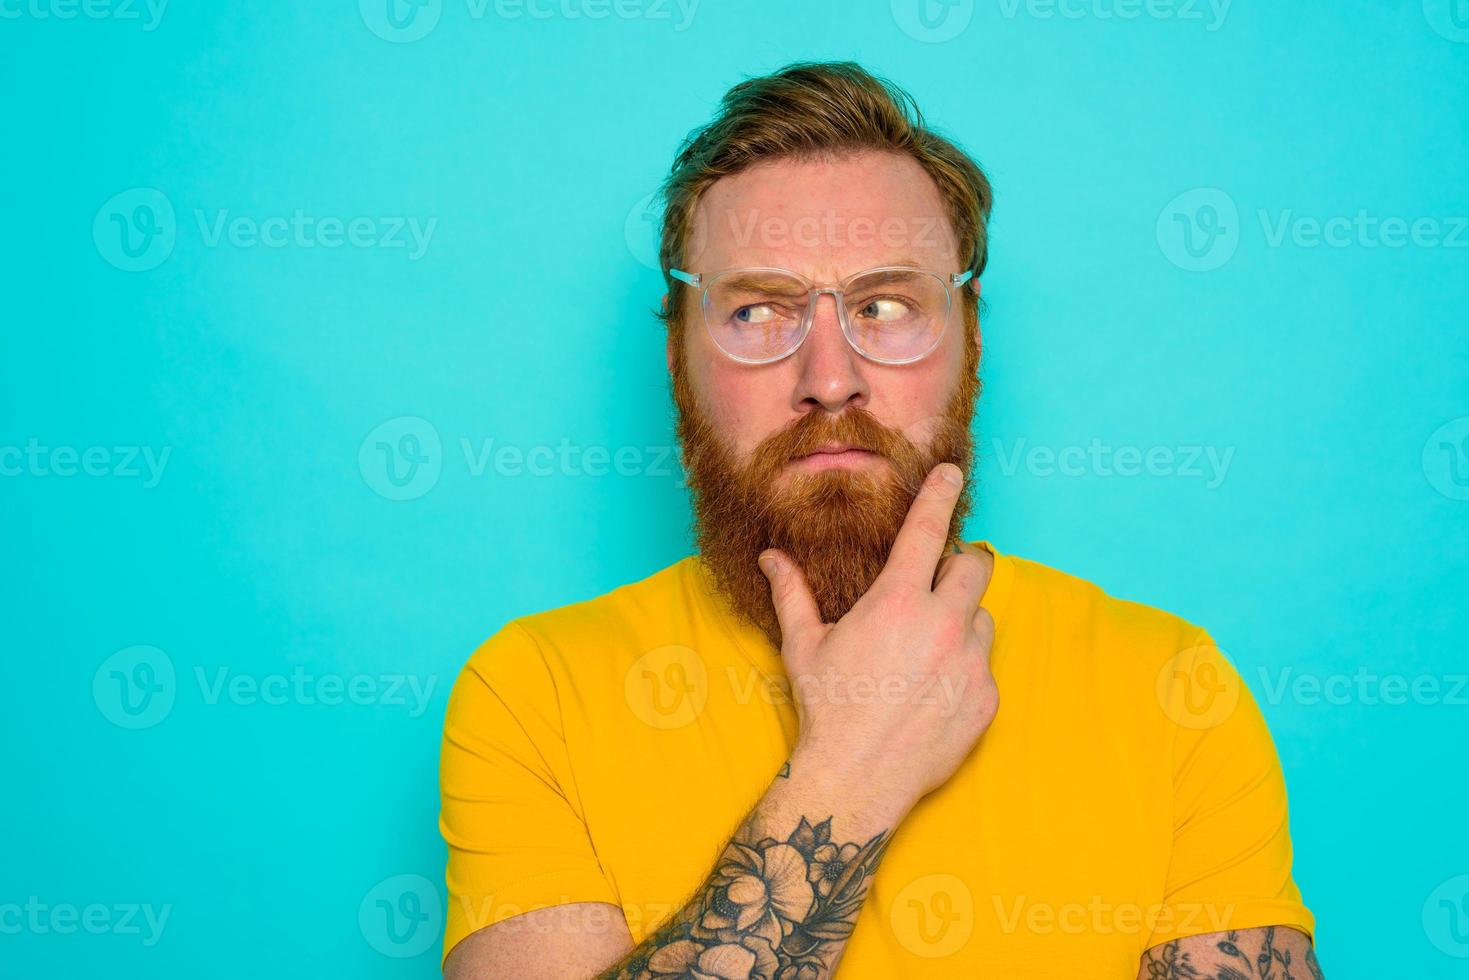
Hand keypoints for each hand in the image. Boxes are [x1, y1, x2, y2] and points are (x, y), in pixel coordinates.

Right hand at [758, 462, 998, 810]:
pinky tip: (933, 690)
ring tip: (927, 649)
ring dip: (962, 621)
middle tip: (936, 583)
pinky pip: (985, 665)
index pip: (928, 531)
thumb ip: (792, 593)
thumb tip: (771, 557)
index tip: (953, 474)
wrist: (858, 778)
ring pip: (983, 617)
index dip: (941, 495)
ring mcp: (970, 663)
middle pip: (974, 568)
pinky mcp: (987, 698)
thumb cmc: (827, 708)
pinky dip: (965, 668)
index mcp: (896, 602)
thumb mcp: (804, 646)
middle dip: (959, 566)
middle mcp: (942, 625)